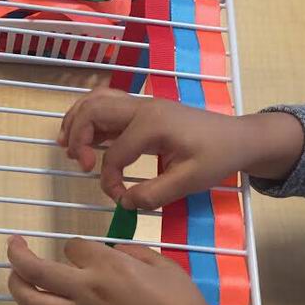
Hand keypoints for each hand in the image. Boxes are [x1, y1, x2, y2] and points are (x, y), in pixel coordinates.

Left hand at [7, 235, 282, 304]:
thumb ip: (129, 253)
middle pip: (36, 271)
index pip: (72, 248)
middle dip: (18, 255)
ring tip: (15, 276)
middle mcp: (88, 292)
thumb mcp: (161, 264)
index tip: (86, 251)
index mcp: (109, 267)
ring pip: (33, 303)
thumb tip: (109, 254)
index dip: (75, 247)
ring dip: (17, 287)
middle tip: (13, 244)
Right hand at [59, 87, 304, 209]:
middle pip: (94, 111)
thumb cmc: (217, 157)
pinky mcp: (141, 110)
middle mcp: (142, 108)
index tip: (119, 198)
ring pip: (95, 101)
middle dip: (78, 138)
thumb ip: (155, 194)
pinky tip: (79, 136)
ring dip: (76, 122)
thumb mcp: (190, 181)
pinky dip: (87, 116)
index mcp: (153, 124)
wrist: (237, 138)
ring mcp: (141, 105)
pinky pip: (105, 104)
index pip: (115, 154)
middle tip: (82, 167)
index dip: (110, 181)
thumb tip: (126, 203)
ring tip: (67, 148)